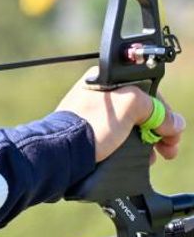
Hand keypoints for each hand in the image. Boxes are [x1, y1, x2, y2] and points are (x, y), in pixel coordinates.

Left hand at [56, 69, 184, 162]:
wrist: (62, 152)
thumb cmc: (90, 124)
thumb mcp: (129, 105)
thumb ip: (155, 109)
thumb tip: (174, 123)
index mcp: (105, 79)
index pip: (146, 90)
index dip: (163, 110)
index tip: (172, 128)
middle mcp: (99, 94)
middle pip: (140, 110)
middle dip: (159, 129)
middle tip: (169, 147)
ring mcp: (93, 115)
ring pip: (131, 126)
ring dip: (148, 141)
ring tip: (156, 156)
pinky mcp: (90, 134)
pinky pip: (119, 138)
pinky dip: (133, 147)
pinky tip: (142, 157)